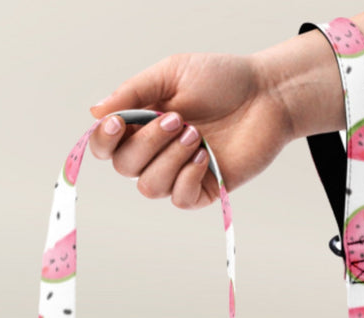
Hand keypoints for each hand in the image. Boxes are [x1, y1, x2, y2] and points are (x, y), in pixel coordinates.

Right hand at [88, 52, 297, 208]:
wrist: (268, 94)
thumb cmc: (222, 81)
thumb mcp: (172, 73)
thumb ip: (132, 92)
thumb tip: (95, 112)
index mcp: (140, 126)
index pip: (105, 146)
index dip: (103, 141)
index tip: (117, 123)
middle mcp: (153, 153)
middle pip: (125, 166)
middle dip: (149, 143)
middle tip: (180, 119)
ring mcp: (176, 173)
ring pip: (149, 186)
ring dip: (171, 159)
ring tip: (196, 136)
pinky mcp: (201, 189)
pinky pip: (178, 199)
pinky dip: (188, 178)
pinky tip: (206, 157)